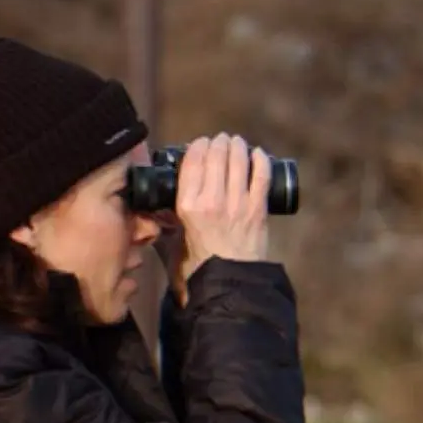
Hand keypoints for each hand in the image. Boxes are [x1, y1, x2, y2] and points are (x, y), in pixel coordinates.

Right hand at [174, 133, 272, 291]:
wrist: (226, 282)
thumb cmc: (196, 265)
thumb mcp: (173, 238)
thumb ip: (167, 221)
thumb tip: (160, 208)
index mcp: (187, 206)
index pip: (193, 163)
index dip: (197, 147)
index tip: (200, 143)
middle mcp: (212, 201)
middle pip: (216, 157)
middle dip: (218, 143)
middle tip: (220, 140)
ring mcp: (237, 204)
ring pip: (239, 162)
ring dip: (238, 146)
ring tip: (236, 142)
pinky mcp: (257, 210)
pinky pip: (262, 176)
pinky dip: (261, 161)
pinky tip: (258, 154)